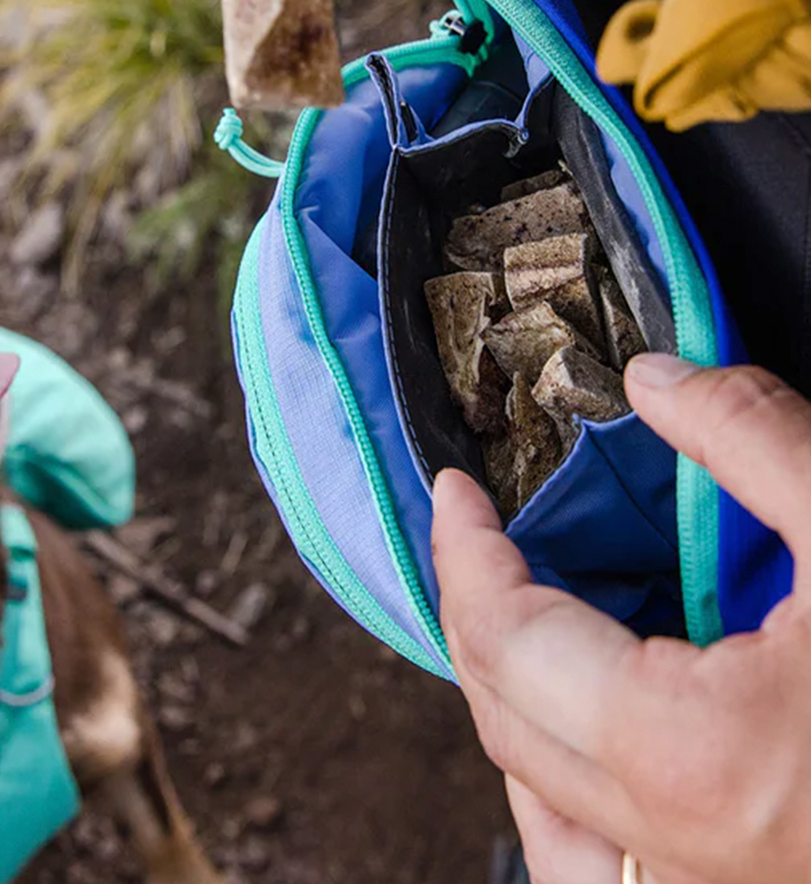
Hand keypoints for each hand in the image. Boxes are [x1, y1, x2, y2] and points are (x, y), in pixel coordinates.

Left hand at [432, 354, 810, 883]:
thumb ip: (756, 443)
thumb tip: (660, 378)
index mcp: (697, 751)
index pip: (507, 635)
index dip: (464, 550)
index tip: (456, 491)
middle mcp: (681, 844)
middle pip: (501, 710)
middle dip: (473, 607)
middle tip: (478, 533)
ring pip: (534, 796)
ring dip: (505, 695)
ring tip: (513, 611)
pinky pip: (589, 864)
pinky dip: (556, 791)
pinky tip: (572, 736)